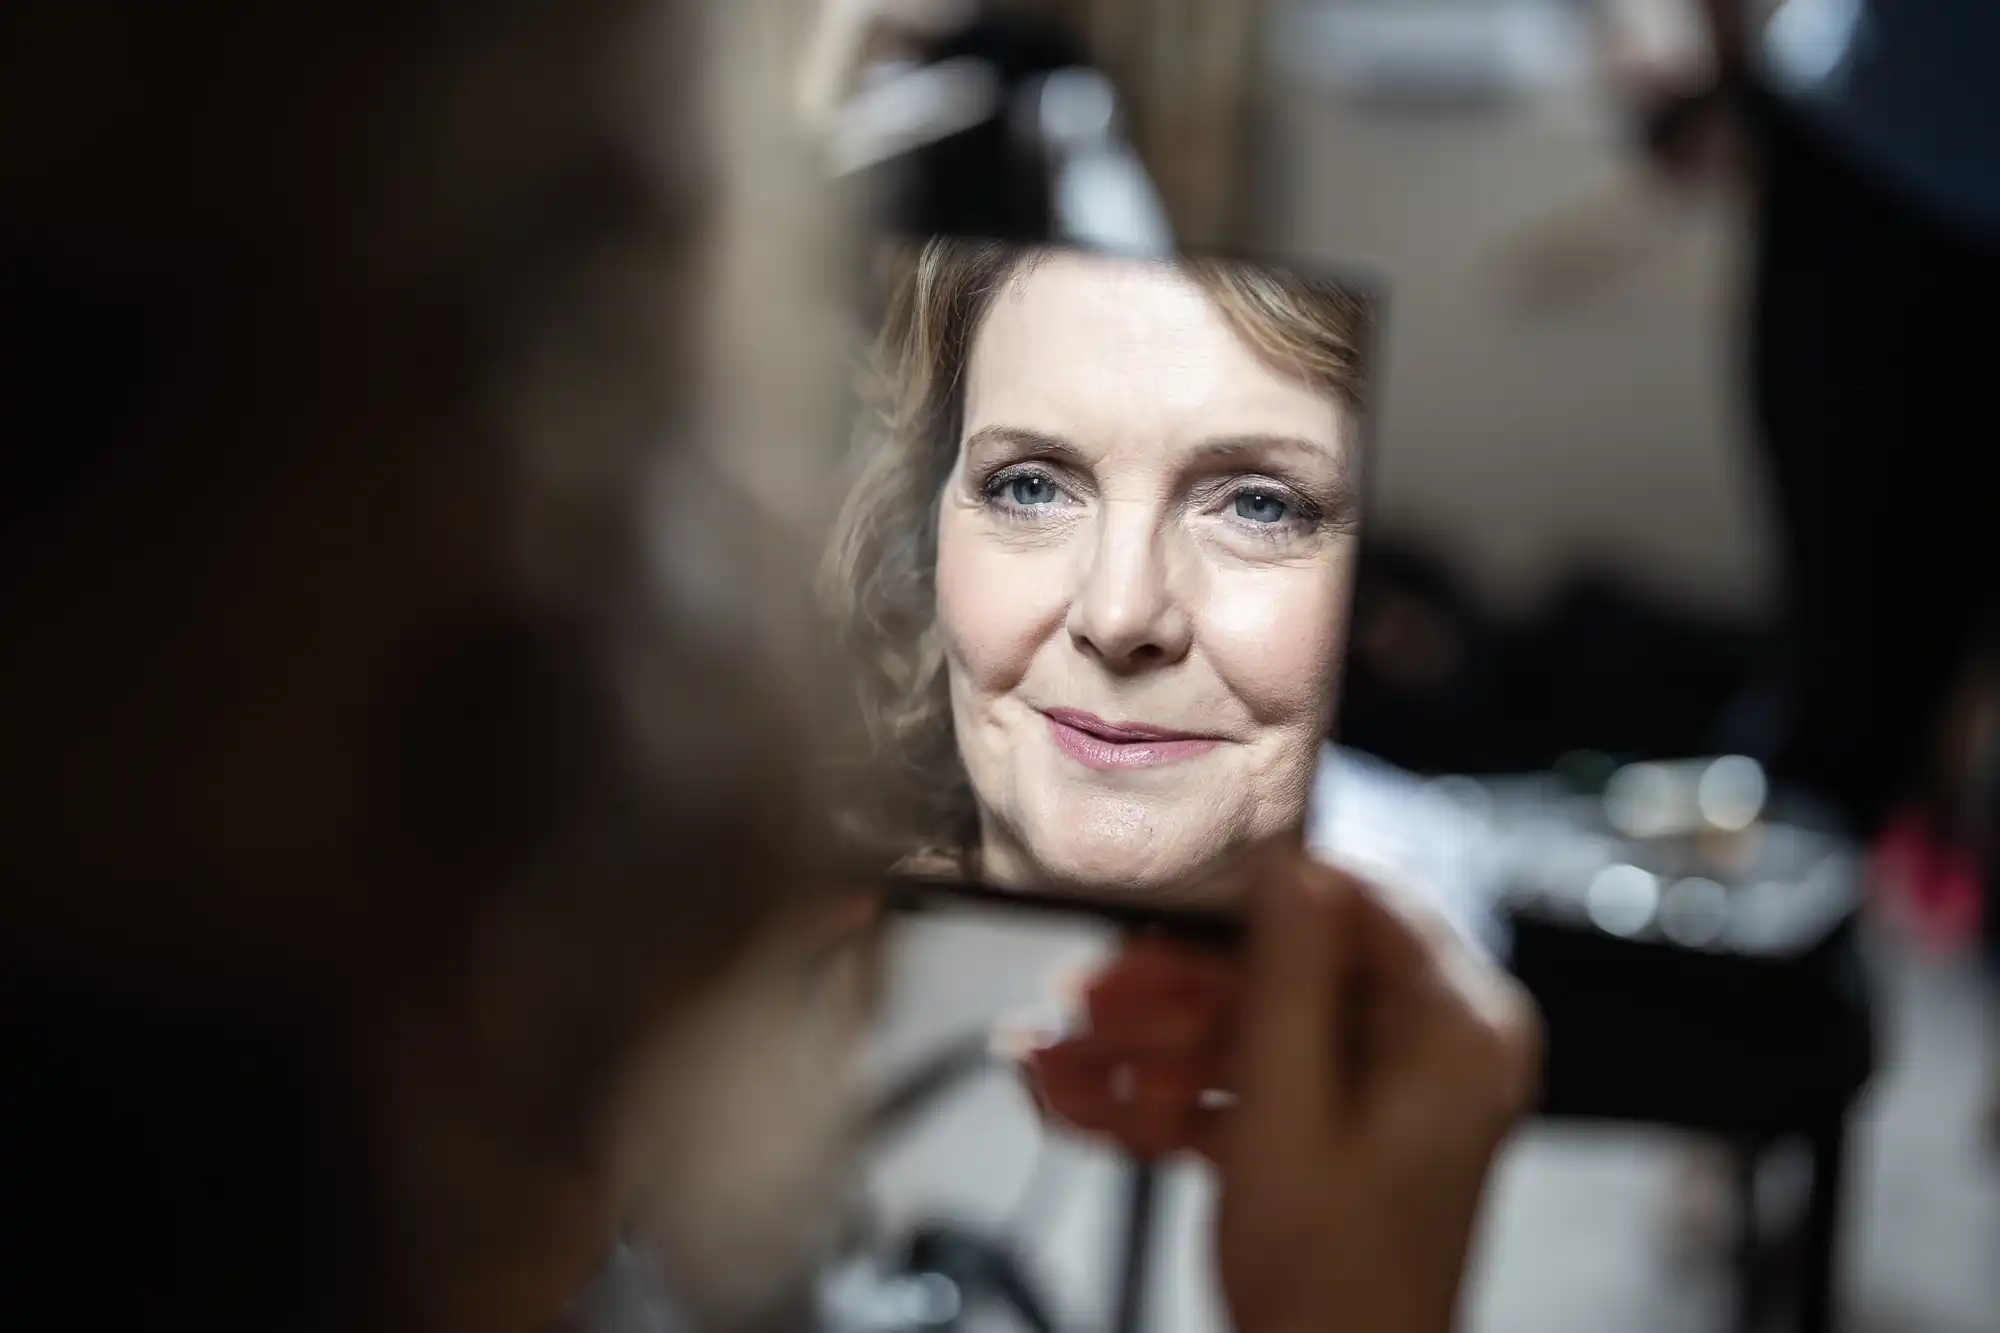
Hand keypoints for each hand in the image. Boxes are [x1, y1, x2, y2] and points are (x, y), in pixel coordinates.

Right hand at [1016, 840, 1541, 1332]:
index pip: (1363, 905)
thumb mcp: (1287, 1115)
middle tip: (1083, 994)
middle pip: (1285, 975)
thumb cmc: (1332, 1289)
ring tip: (1052, 1061)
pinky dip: (1170, 1103)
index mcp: (1455, 1032)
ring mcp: (1382, 1097)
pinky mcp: (1337, 1136)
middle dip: (1168, 995)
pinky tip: (1080, 1105)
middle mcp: (1430, 1052)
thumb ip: (1287, 980)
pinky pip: (1247, 1092)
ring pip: (1250, 1036)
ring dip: (1145, 1053)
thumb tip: (1291, 861)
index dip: (1262, 892)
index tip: (1176, 891)